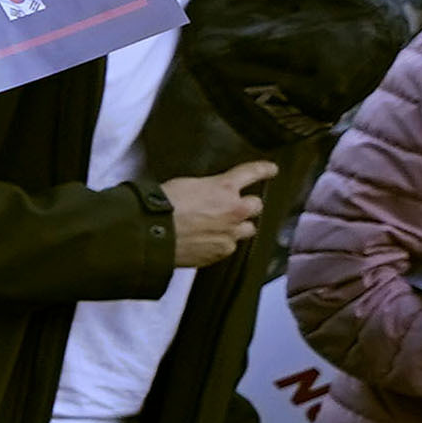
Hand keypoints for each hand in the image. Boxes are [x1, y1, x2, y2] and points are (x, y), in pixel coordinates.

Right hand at [162, 161, 276, 263]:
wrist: (151, 234)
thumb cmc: (161, 207)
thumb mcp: (185, 185)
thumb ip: (206, 189)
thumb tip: (208, 194)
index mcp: (224, 188)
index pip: (253, 173)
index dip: (264, 170)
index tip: (271, 170)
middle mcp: (234, 211)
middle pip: (256, 206)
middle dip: (246, 206)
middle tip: (233, 208)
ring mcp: (229, 234)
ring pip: (247, 230)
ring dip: (237, 227)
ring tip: (219, 228)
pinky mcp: (220, 253)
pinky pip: (229, 248)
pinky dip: (220, 245)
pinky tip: (205, 242)